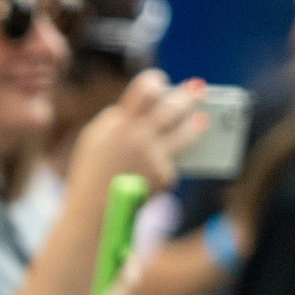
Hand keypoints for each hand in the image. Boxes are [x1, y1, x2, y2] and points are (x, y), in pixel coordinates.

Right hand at [69, 72, 206, 193]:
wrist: (93, 212)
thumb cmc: (91, 174)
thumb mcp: (94, 139)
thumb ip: (115, 119)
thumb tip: (145, 107)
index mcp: (118, 124)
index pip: (145, 89)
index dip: (155, 82)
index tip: (161, 82)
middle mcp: (139, 137)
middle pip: (172, 107)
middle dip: (187, 95)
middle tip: (199, 89)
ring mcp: (154, 157)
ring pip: (186, 132)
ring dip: (196, 123)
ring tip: (202, 120)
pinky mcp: (164, 176)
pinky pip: (172, 162)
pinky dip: (167, 163)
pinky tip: (162, 166)